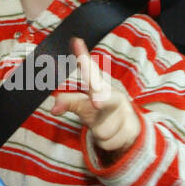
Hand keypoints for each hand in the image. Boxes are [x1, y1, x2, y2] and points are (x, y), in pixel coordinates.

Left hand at [50, 37, 141, 157]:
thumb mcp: (84, 105)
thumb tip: (53, 107)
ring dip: (98, 133)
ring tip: (103, 127)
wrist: (128, 130)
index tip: (76, 43)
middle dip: (101, 98)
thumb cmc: (101, 113)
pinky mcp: (131, 128)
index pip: (90, 70)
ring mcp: (123, 111)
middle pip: (106, 96)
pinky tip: (113, 135)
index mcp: (100, 87)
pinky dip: (107, 143)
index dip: (83, 57)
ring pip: (101, 130)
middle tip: (96, 103)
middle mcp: (113, 96)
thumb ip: (68, 103)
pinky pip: (109, 142)